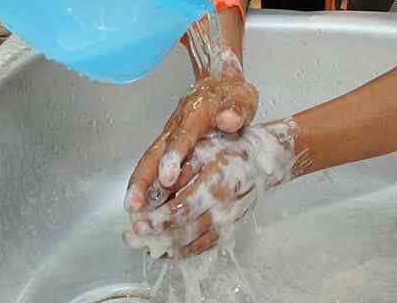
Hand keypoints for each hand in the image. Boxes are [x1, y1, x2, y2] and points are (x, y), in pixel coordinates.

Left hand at [124, 121, 297, 257]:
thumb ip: (183, 166)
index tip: (137, 221)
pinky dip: (181, 250)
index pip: (182, 208)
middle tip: (129, 236)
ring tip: (140, 244)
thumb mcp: (207, 146)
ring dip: (163, 246)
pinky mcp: (228, 231)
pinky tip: (163, 248)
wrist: (266, 162)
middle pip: (184, 231)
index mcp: (217, 184)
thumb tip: (160, 183)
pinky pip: (202, 246)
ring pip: (191, 243)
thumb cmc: (234, 147)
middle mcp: (222, 209)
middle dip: (154, 235)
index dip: (158, 218)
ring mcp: (226, 224)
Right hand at [125, 51, 258, 214]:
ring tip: (132, 209)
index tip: (168, 178)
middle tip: (135, 202)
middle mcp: (176, 126)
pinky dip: (144, 185)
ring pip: (149, 161)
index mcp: (195, 114)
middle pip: (156, 152)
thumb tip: (228, 119)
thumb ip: (236, 109)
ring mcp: (168, 137)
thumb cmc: (231, 96)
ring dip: (139, 185)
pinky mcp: (167, 146)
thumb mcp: (241, 98)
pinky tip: (141, 208)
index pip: (182, 136)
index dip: (174, 157)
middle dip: (144, 178)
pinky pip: (152, 166)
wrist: (220, 84)